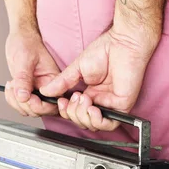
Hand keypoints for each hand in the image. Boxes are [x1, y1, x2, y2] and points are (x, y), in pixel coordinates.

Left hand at [4, 26, 60, 116]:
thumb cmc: (27, 42)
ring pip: (30, 109)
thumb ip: (24, 79)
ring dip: (16, 102)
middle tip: (15, 90)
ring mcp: (38, 90)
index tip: (27, 97)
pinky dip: (12, 100)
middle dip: (25, 104)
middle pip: (41, 110)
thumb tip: (23, 96)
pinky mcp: (29, 90)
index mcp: (54, 80)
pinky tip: (10, 88)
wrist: (21, 36)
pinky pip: (22, 103)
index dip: (39, 105)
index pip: (52, 102)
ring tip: (11, 87)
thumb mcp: (24, 59)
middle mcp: (48, 87)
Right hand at [39, 25, 157, 131]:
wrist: (122, 43)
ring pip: (94, 124)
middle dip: (73, 113)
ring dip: (83, 116)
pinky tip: (92, 108)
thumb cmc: (105, 50)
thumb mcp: (77, 68)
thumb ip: (62, 82)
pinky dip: (97, 120)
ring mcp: (112, 104)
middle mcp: (101, 100)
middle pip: (83, 121)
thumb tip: (45, 91)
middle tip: (74, 97)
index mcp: (91, 93)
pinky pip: (110, 123)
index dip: (66, 111)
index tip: (60, 101)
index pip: (75, 112)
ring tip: (82, 99)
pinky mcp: (123, 105)